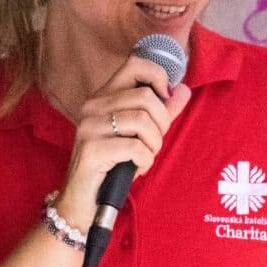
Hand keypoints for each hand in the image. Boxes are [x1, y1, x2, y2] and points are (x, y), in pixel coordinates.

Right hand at [54, 56, 192, 228]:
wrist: (82, 201)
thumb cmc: (112, 166)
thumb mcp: (138, 135)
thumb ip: (161, 112)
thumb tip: (183, 89)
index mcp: (103, 97)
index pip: (135, 65)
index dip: (158, 77)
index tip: (165, 101)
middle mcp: (93, 106)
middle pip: (145, 97)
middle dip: (162, 123)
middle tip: (154, 142)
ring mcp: (90, 127)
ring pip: (142, 121)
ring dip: (154, 144)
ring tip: (145, 156)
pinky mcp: (91, 149)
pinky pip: (135, 147)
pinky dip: (145, 160)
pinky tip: (137, 167)